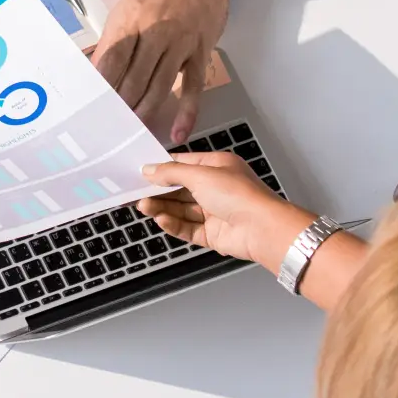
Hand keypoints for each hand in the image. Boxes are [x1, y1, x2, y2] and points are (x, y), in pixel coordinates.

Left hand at [93, 0, 232, 144]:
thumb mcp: (126, 7)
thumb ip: (112, 40)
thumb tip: (94, 73)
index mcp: (131, 19)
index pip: (112, 59)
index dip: (102, 86)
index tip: (93, 106)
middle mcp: (155, 32)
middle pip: (134, 77)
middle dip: (121, 105)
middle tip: (110, 127)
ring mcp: (180, 44)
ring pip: (160, 86)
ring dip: (144, 112)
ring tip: (132, 131)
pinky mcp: (201, 54)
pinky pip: (194, 88)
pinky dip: (186, 113)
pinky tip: (177, 132)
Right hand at [134, 151, 309, 272]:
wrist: (262, 228)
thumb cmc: (238, 194)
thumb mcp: (200, 174)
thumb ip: (171, 172)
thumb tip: (149, 169)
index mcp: (217, 167)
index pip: (184, 164)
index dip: (163, 167)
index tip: (141, 171)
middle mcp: (216, 188)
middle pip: (180, 189)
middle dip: (159, 191)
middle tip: (136, 192)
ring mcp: (215, 212)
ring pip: (182, 209)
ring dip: (162, 207)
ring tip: (143, 206)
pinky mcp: (213, 234)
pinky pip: (188, 228)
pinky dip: (173, 224)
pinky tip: (161, 220)